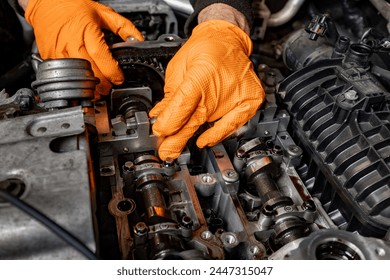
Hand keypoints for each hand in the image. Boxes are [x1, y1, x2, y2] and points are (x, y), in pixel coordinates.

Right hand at [25, 0, 143, 95]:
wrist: (46, 3)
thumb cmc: (73, 5)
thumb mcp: (103, 12)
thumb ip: (123, 27)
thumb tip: (138, 40)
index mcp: (87, 29)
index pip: (101, 55)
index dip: (112, 71)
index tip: (119, 79)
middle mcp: (72, 40)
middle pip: (89, 69)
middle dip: (102, 83)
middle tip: (109, 88)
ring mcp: (58, 49)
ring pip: (75, 75)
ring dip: (87, 86)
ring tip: (97, 90)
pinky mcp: (49, 56)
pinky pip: (63, 73)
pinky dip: (73, 81)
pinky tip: (82, 83)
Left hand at [149, 20, 264, 159]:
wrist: (227, 40)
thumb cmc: (204, 49)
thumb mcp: (179, 68)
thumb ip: (171, 95)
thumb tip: (159, 115)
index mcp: (200, 74)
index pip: (182, 106)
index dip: (169, 122)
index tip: (158, 132)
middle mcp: (220, 87)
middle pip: (194, 120)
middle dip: (176, 139)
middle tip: (165, 152)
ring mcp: (236, 95)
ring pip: (209, 124)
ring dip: (192, 138)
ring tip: (177, 149)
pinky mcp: (249, 100)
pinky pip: (233, 124)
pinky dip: (219, 133)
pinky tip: (206, 140)